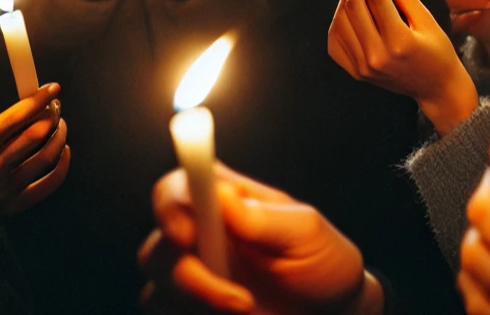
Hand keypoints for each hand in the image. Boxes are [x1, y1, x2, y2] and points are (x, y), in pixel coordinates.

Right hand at [0, 83, 69, 229]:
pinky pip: (50, 182)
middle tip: (55, 107)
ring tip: (60, 125)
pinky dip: (63, 163)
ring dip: (60, 135)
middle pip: (34, 135)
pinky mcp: (15, 207)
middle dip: (51, 115)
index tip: (52, 88)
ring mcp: (3, 192)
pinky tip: (63, 150)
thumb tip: (33, 103)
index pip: (11, 119)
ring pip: (47, 157)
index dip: (36, 101)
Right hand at [139, 164, 384, 314]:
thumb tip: (222, 194)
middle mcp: (201, 234)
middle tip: (239, 299)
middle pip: (157, 248)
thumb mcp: (304, 233)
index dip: (170, 206)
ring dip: (196, 306)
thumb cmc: (322, 259)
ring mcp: (194, 274)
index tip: (187, 235)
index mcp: (226, 201)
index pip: (177, 187)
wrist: (332, 309)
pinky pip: (164, 312)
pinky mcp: (191, 309)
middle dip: (188, 278)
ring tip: (247, 309)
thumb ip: (262, 218)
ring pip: (157, 289)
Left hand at [328, 0, 478, 135]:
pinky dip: (339, 19)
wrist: (436, 88)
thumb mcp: (426, 19)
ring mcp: (362, 67)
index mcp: (399, 42)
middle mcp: (376, 56)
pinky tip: (351, 9)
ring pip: (340, 20)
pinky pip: (335, 39)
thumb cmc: (438, 52)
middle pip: (354, 7)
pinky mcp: (355, 72)